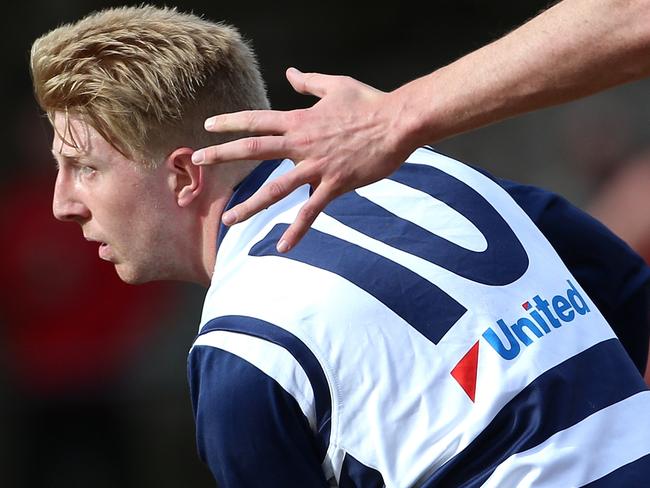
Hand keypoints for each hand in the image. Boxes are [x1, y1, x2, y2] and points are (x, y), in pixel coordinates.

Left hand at [192, 67, 412, 251]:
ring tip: (228, 219)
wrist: (398, 123)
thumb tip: (290, 74)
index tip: (208, 127)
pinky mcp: (334, 184)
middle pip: (253, 150)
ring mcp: (316, 167)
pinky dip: (296, 231)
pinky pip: (311, 212)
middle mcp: (301, 144)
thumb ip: (309, 83)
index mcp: (300, 121)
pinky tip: (282, 247)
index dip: (230, 123)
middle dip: (223, 155)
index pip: (257, 121)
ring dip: (249, 205)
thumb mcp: (336, 85)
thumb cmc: (369, 103)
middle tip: (198, 160)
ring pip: (275, 190)